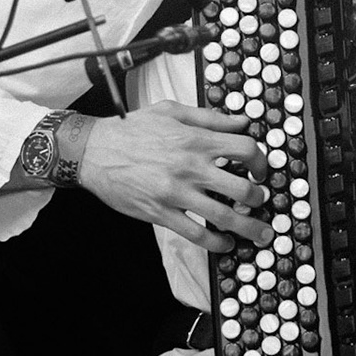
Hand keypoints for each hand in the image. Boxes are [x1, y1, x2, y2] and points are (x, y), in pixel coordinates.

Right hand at [76, 100, 273, 252]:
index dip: (261, 160)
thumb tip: (242, 121)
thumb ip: (209, 117)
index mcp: (195, 140)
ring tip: (259, 233)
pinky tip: (225, 244)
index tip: (261, 170)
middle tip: (262, 202)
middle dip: (259, 199)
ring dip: (247, 228)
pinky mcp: (161, 213)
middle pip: (241, 188)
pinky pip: (195, 234)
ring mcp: (176, 193)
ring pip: (223, 216)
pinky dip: (216, 243)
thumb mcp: (172, 112)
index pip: (244, 148)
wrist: (94, 151)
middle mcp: (190, 167)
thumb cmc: (132, 129)